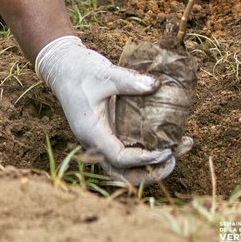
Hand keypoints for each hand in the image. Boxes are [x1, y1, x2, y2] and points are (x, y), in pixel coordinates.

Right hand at [35, 35, 177, 186]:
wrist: (63, 67)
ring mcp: (100, 141)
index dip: (144, 159)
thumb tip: (157, 85)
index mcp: (92, 132)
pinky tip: (163, 141)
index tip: (166, 150)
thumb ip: (130, 80)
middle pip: (122, 174)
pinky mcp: (106, 134)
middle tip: (175, 159)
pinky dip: (144, 154)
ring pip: (124, 169)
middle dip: (150, 173)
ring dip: (150, 167)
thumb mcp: (106, 74)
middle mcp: (95, 143)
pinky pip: (125, 153)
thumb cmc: (81, 71)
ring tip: (176, 152)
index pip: (119, 158)